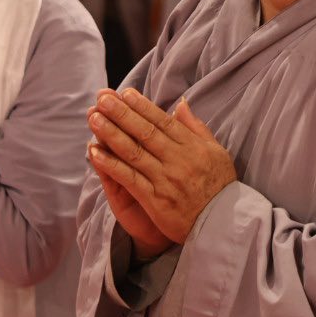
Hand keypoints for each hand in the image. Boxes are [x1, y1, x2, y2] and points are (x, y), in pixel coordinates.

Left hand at [87, 88, 235, 250]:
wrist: (222, 223)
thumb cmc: (219, 185)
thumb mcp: (216, 151)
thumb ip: (196, 127)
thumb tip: (181, 104)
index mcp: (192, 146)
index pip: (162, 121)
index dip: (142, 106)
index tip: (124, 93)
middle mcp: (177, 159)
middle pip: (144, 132)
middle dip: (121, 113)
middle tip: (102, 98)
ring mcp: (165, 179)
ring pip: (133, 152)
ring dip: (111, 134)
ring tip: (93, 119)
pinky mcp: (155, 200)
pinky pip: (129, 178)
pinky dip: (111, 165)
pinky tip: (95, 153)